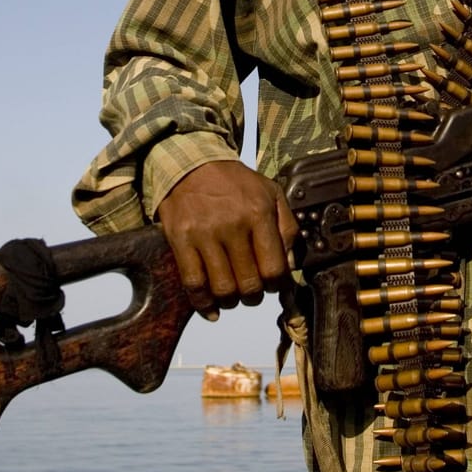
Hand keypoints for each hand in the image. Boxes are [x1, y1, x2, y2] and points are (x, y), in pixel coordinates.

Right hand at [154, 159, 299, 318]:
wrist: (191, 163)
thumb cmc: (234, 183)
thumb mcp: (271, 193)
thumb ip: (287, 227)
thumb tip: (290, 265)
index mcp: (259, 213)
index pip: (274, 269)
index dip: (277, 285)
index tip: (273, 284)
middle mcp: (232, 224)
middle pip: (249, 285)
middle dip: (254, 295)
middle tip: (252, 290)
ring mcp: (204, 233)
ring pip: (222, 289)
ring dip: (231, 301)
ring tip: (232, 294)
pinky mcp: (180, 239)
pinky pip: (193, 283)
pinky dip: (203, 304)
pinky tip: (212, 308)